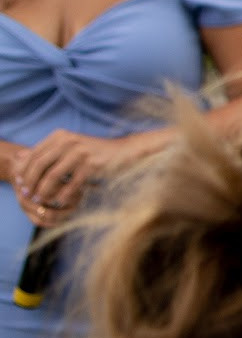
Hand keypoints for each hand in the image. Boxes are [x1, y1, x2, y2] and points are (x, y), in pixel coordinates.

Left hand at [15, 130, 148, 225]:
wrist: (125, 152)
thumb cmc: (95, 153)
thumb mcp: (70, 146)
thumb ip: (47, 151)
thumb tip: (20, 158)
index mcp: (60, 135)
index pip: (34, 155)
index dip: (25, 172)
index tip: (22, 185)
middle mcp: (68, 141)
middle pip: (39, 165)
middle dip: (31, 183)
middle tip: (29, 195)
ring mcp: (80, 152)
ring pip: (52, 176)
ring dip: (44, 191)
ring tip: (42, 200)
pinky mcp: (92, 165)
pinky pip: (71, 184)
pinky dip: (64, 195)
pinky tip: (61, 202)